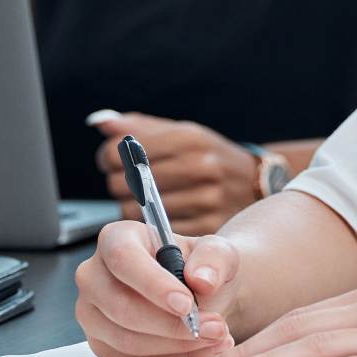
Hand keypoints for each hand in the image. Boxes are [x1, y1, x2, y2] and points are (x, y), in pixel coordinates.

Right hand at [72, 219, 239, 356]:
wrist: (200, 295)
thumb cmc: (201, 268)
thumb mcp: (218, 253)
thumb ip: (214, 259)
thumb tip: (202, 280)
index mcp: (116, 238)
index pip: (123, 259)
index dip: (153, 284)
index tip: (186, 304)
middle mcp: (94, 274)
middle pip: (121, 306)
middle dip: (171, 324)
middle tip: (214, 327)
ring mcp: (92, 312)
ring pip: (126, 340)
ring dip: (175, 346)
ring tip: (215, 338)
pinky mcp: (102, 344)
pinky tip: (199, 351)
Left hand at [95, 112, 260, 234]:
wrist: (255, 183)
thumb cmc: (209, 156)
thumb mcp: (182, 133)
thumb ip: (140, 128)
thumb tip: (100, 122)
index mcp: (189, 139)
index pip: (120, 152)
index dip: (109, 157)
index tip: (112, 160)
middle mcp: (200, 166)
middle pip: (124, 183)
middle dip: (120, 183)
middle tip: (129, 183)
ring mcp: (206, 199)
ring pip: (136, 212)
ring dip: (132, 209)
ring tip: (145, 201)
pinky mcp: (207, 228)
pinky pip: (157, 235)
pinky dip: (151, 231)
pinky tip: (160, 220)